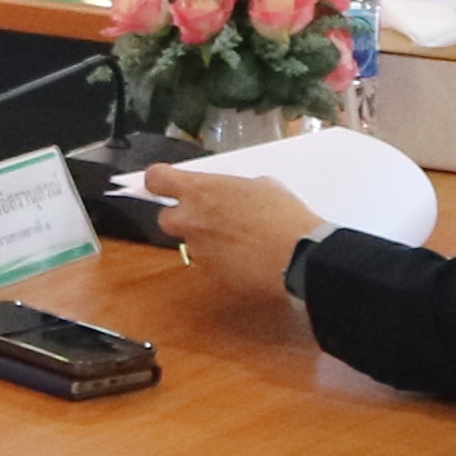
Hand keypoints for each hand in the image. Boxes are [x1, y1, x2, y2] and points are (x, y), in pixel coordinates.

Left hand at [152, 166, 325, 306]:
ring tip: (239, 240)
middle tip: (206, 217)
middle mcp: (190, 221)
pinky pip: (209, 265)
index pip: (156, 179)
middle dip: (182, 217)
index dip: (159, 180)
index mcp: (200, 191)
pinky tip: (246, 259)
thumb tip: (228, 194)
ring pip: (190, 244)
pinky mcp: (210, 275)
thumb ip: (231, 188)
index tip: (163, 182)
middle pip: (165, 218)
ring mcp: (198, 250)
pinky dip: (222, 262)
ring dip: (206, 241)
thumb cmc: (284, 216)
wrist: (299, 257)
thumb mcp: (260, 186)